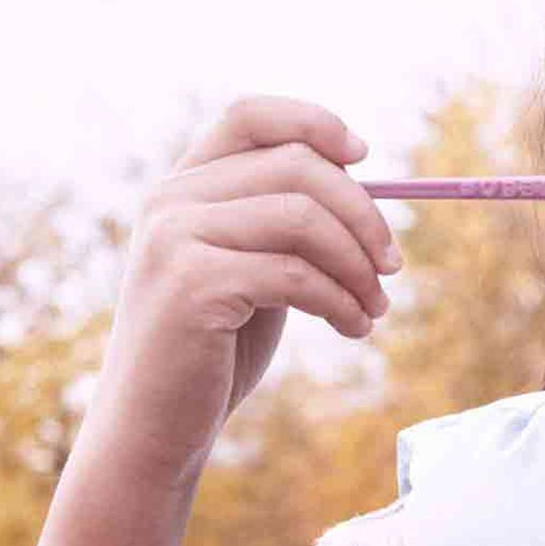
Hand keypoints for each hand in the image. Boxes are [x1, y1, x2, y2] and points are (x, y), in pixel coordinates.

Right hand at [88, 96, 398, 489]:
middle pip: (295, 165)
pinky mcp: (194, 285)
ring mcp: (176, 239)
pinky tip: (354, 329)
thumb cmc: (208, 354)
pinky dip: (341, 300)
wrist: (152, 430)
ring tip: (376, 307)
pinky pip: (296, 274)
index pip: (250, 115)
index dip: (315, 123)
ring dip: (358, 264)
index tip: (365, 159)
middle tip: (393, 266)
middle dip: (362, 214)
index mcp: (181, 188)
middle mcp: (170, 201)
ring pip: (302, 217)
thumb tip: (362, 184)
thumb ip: (281, 224)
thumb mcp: (247, 271)